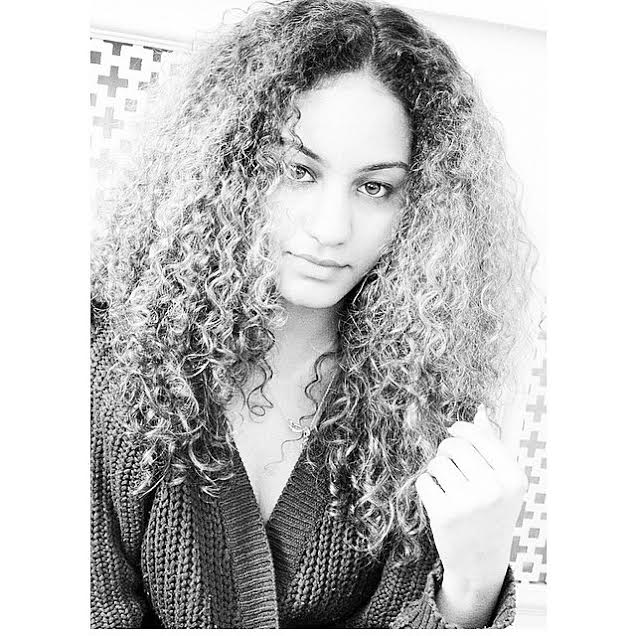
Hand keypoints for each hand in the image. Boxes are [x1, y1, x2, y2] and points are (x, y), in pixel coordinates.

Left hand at [416, 404, 527, 591]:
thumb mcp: (501, 482)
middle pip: (454, 445)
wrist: (480, 561)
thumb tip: (480, 410)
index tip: (453, 431)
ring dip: (436, 470)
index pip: (478, 435)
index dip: (460, 429)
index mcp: (514, 478)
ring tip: (448, 486)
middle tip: (448, 462)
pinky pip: (424, 480)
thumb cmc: (490, 513)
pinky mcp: (445, 514)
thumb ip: (491, 446)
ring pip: (437, 462)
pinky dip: (427, 487)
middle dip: (446, 449)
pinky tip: (439, 500)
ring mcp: (470, 503)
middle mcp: (495, 490)